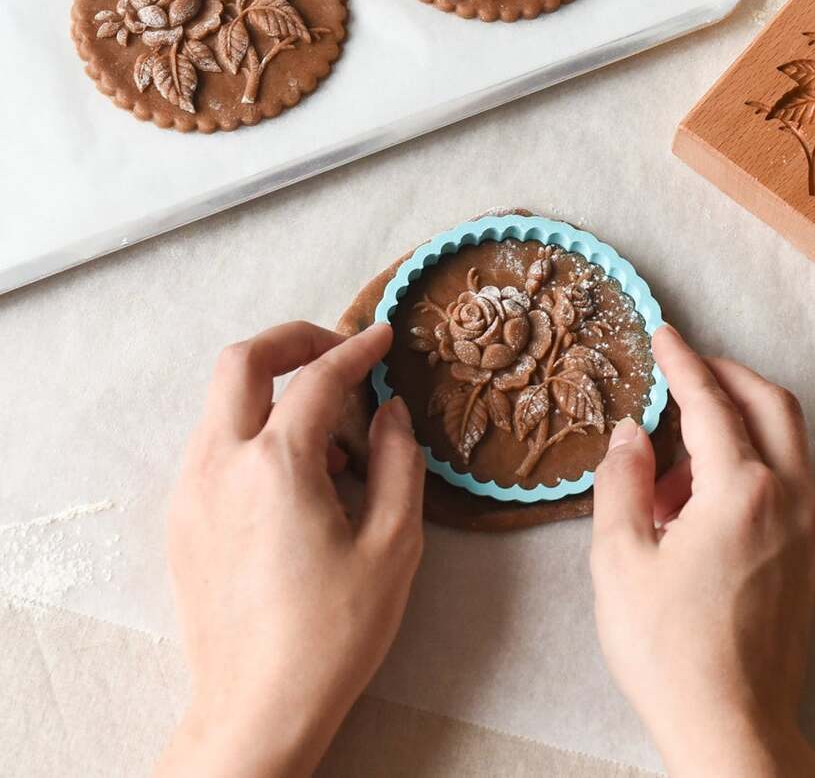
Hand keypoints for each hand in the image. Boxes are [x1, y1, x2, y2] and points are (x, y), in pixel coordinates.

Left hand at [155, 321, 424, 777]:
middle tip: (338, 350)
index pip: (318, 378)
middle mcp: (220, 464)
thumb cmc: (332, 635)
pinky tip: (297, 476)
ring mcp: (191, 490)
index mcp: (276, 466)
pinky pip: (214, 444)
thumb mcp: (394, 546)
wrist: (256, 710)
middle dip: (292, 340)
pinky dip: (254, 431)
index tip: (382, 338)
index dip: (356, 350)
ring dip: (274, 390)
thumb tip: (391, 412)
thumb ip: (399, 463)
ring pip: (222, 401)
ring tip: (331, 435)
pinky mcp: (182, 519)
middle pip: (241, 361)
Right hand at [590, 326, 814, 777]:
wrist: (734, 728)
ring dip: (738, 423)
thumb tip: (629, 433)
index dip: (683, 362)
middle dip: (728, 374)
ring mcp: (810, 527)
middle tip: (686, 366)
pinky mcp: (812, 554)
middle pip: (771, 403)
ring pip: (786, 439)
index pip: (711, 402)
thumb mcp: (620, 560)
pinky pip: (789, 479)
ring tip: (673, 466)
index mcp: (743, 491)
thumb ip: (622, 481)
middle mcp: (790, 497)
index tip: (664, 333)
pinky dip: (753, 461)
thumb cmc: (670, 650)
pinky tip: (703, 498)